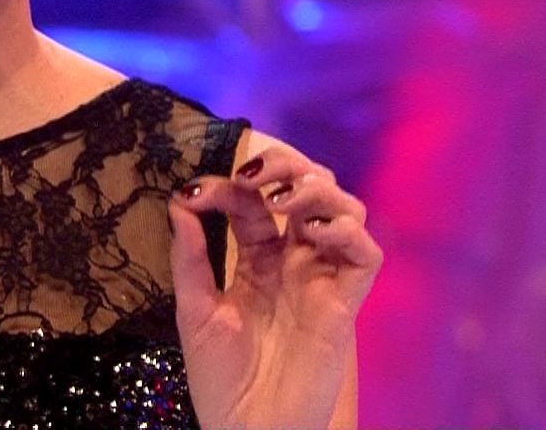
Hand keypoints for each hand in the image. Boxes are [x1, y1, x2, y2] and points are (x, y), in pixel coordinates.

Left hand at [168, 140, 381, 429]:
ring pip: (344, 208)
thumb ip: (189, 257)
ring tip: (283, 200)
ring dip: (317, 189)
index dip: (229, 183)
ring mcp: (322, 278)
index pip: (253, 200)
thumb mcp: (195, 311)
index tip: (197, 192)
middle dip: (284, 165)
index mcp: (256, 259)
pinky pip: (366, 254)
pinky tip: (313, 232)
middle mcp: (293, 260)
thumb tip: (179, 199)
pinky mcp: (346, 304)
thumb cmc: (221, 379)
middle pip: (306, 188)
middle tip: (254, 175)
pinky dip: (347, 230)